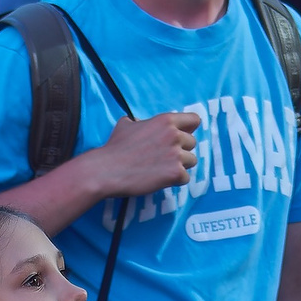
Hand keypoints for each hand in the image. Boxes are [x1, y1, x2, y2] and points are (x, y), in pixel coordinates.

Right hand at [86, 112, 200, 198]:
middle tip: (162, 157)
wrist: (107, 170)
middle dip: (180, 150)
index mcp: (165, 120)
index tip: (179, 137)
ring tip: (161, 169)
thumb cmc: (115, 147)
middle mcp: (174, 135)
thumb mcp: (126, 125)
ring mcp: (176, 154)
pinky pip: (185, 178)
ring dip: (179, 166)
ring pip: (191, 161)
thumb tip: (138, 123)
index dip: (188, 129)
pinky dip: (175, 181)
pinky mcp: (175, 173)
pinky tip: (159, 179)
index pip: (194, 120)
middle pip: (192, 143)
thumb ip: (140, 122)